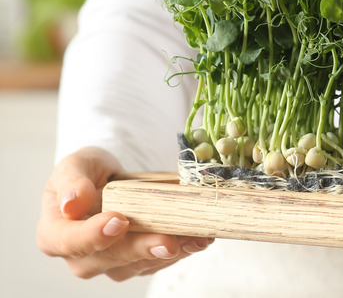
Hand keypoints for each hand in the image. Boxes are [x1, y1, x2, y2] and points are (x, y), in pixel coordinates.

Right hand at [37, 147, 212, 280]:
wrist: (111, 179)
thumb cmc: (88, 172)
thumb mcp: (77, 164)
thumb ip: (72, 180)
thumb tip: (73, 202)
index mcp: (56, 235)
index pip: (70, 241)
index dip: (93, 236)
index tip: (118, 221)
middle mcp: (82, 257)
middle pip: (110, 258)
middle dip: (142, 249)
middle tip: (168, 241)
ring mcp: (112, 263)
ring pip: (141, 264)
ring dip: (171, 251)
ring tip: (195, 236)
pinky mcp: (140, 262)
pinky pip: (160, 261)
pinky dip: (183, 248)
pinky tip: (200, 237)